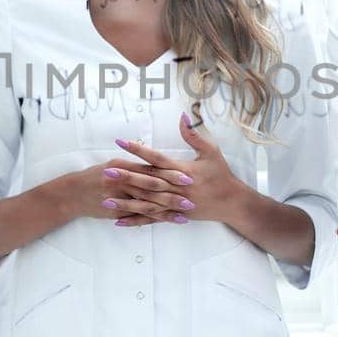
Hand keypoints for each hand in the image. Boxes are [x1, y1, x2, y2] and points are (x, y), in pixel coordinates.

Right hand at [70, 160, 193, 224]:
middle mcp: (119, 179)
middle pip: (151, 186)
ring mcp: (117, 197)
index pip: (149, 168)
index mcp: (121, 165)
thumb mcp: (113, 165)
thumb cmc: (96, 177)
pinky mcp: (116, 212)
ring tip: (185, 210)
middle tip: (192, 193)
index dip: (169, 172)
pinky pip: (138, 216)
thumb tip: (155, 160)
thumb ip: (134, 164)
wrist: (72, 194)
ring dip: (167, 207)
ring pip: (147, 202)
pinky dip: (155, 218)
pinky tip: (169, 221)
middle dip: (173, 190)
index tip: (187, 174)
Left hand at [109, 112, 244, 227]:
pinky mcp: (173, 215)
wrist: (231, 202)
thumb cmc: (221, 175)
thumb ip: (194, 134)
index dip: (138, 150)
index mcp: (182, 170)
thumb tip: (183, 115)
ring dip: (126, 201)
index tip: (121, 142)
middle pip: (147, 181)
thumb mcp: (210, 151)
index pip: (156, 158)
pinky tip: (119, 220)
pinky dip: (136, 220)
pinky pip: (152, 219)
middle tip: (106, 171)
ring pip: (146, 202)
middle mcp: (176, 187)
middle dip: (126, 176)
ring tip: (106, 198)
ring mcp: (174, 203)